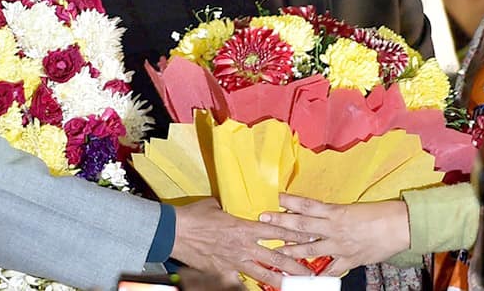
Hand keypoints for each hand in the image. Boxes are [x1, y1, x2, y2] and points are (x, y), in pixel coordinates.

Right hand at [171, 197, 314, 288]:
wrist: (174, 232)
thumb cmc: (195, 216)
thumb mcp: (217, 205)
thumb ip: (233, 207)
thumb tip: (238, 201)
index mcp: (245, 227)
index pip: (277, 232)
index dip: (296, 236)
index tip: (310, 238)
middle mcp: (243, 246)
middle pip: (276, 258)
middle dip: (295, 265)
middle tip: (310, 272)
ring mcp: (234, 262)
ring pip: (263, 274)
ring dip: (280, 280)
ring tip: (294, 285)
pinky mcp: (223, 273)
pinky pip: (240, 281)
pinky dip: (249, 285)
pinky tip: (260, 288)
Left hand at [263, 194, 410, 275]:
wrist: (400, 226)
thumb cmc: (381, 213)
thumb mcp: (354, 208)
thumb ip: (335, 214)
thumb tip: (320, 214)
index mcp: (336, 212)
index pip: (307, 204)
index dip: (290, 201)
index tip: (276, 198)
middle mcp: (334, 228)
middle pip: (302, 225)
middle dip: (281, 222)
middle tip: (264, 219)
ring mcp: (340, 245)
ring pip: (310, 248)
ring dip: (292, 249)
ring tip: (277, 249)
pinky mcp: (349, 259)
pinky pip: (331, 269)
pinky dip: (320, 274)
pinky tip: (308, 278)